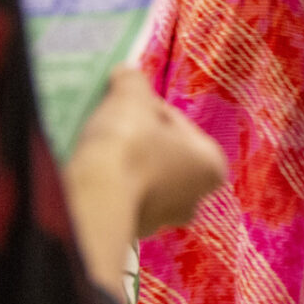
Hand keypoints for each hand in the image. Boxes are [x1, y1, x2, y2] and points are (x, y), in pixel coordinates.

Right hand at [71, 67, 225, 235]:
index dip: (149, 108)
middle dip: (139, 138)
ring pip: (142, 178)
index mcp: (213, 166)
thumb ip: (134, 82)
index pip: (178, 124)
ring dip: (123, 162)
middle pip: (163, 154)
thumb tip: (128, 71)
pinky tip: (90, 170)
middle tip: (110, 121)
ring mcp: (161, 221)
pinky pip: (119, 197)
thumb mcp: (133, 99)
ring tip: (97, 145)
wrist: (96, 197)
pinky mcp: (128, 232)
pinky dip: (108, 183)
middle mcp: (195, 199)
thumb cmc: (129, 144)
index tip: (126, 101)